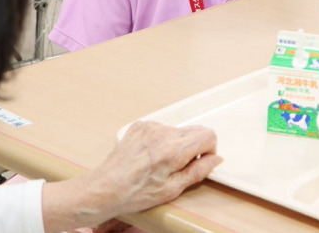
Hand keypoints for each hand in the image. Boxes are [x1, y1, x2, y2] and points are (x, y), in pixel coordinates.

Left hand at [42, 121, 221, 232]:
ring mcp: (150, 127)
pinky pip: (163, 129)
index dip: (208, 150)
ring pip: (179, 130)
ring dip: (177, 144)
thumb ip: (198, 171)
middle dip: (194, 147)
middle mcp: (163, 133)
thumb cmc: (134, 193)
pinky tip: (151, 156)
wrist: (104, 189)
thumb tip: (215, 159)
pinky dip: (162, 141)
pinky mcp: (141, 126)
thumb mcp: (172, 189)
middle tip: (180, 166)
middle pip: (196, 130)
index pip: (208, 135)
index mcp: (173, 150)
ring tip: (161, 163)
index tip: (200, 161)